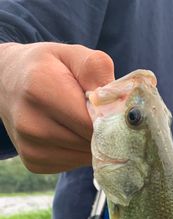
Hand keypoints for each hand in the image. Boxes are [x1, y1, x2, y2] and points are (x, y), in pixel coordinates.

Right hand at [0, 42, 114, 172]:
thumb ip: (96, 69)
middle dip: (104, 132)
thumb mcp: (72, 54)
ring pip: (84, 157)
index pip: (92, 123)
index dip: (111, 120)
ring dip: (92, 144)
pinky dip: (78, 152)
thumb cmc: (47, 67)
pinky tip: (69, 133)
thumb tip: (116, 102)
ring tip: (81, 122)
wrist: (6, 82)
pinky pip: (73, 164)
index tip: (116, 112)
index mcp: (40, 91)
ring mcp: (30, 147)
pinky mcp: (33, 163)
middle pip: (90, 143)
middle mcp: (31, 124)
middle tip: (101, 116)